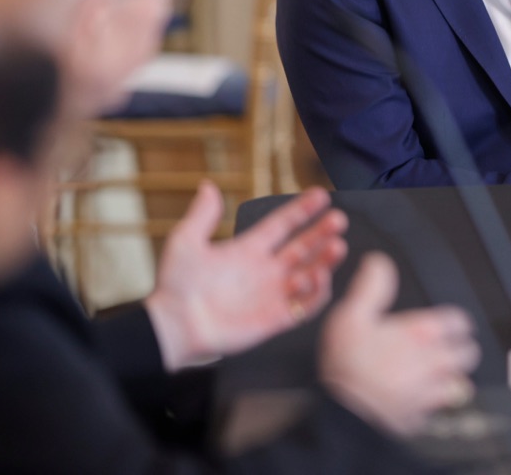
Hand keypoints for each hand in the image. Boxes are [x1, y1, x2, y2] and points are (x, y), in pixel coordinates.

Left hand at [145, 182, 347, 371]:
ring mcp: (272, 295)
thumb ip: (202, 214)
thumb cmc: (175, 286)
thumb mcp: (186, 241)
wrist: (172, 325)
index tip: (320, 195)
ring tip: (336, 247)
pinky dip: (317, 293)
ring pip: (310, 274)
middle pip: (303, 248)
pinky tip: (319, 277)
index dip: (301, 210)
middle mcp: (265, 271)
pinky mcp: (275, 319)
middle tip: (338, 220)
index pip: (282, 225)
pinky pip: (305, 306)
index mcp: (248, 250)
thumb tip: (208, 185)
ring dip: (325, 260)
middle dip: (322, 233)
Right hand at [320, 253, 479, 437]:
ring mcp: (431, 392)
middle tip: (453, 347)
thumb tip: (379, 264)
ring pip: (460, 382)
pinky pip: (438, 408)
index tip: (452, 323)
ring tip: (443, 373)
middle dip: (462, 348)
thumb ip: (371, 287)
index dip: (457, 321)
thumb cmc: (349, 366)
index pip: (459, 321)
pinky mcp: (422, 416)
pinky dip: (433, 403)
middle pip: (468, 353)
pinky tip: (422, 399)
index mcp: (421, 333)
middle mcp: (434, 361)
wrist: (347, 416)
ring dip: (454, 376)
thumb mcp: (351, 316)